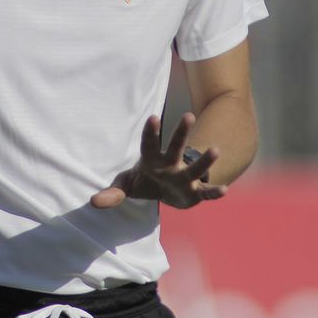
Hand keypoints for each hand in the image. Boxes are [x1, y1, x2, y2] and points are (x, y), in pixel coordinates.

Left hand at [90, 113, 224, 209]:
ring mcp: (184, 177)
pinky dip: (214, 192)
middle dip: (181, 133)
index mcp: (152, 159)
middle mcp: (171, 164)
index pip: (149, 143)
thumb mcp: (126, 186)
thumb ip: (112, 193)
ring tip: (215, 150)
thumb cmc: (145, 182)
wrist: (166, 193)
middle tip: (188, 115)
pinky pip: (206, 192)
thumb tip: (93, 203)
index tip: (153, 117)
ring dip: (204, 160)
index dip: (150, 132)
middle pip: (176, 147)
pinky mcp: (195, 192)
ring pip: (195, 167)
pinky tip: (224, 189)